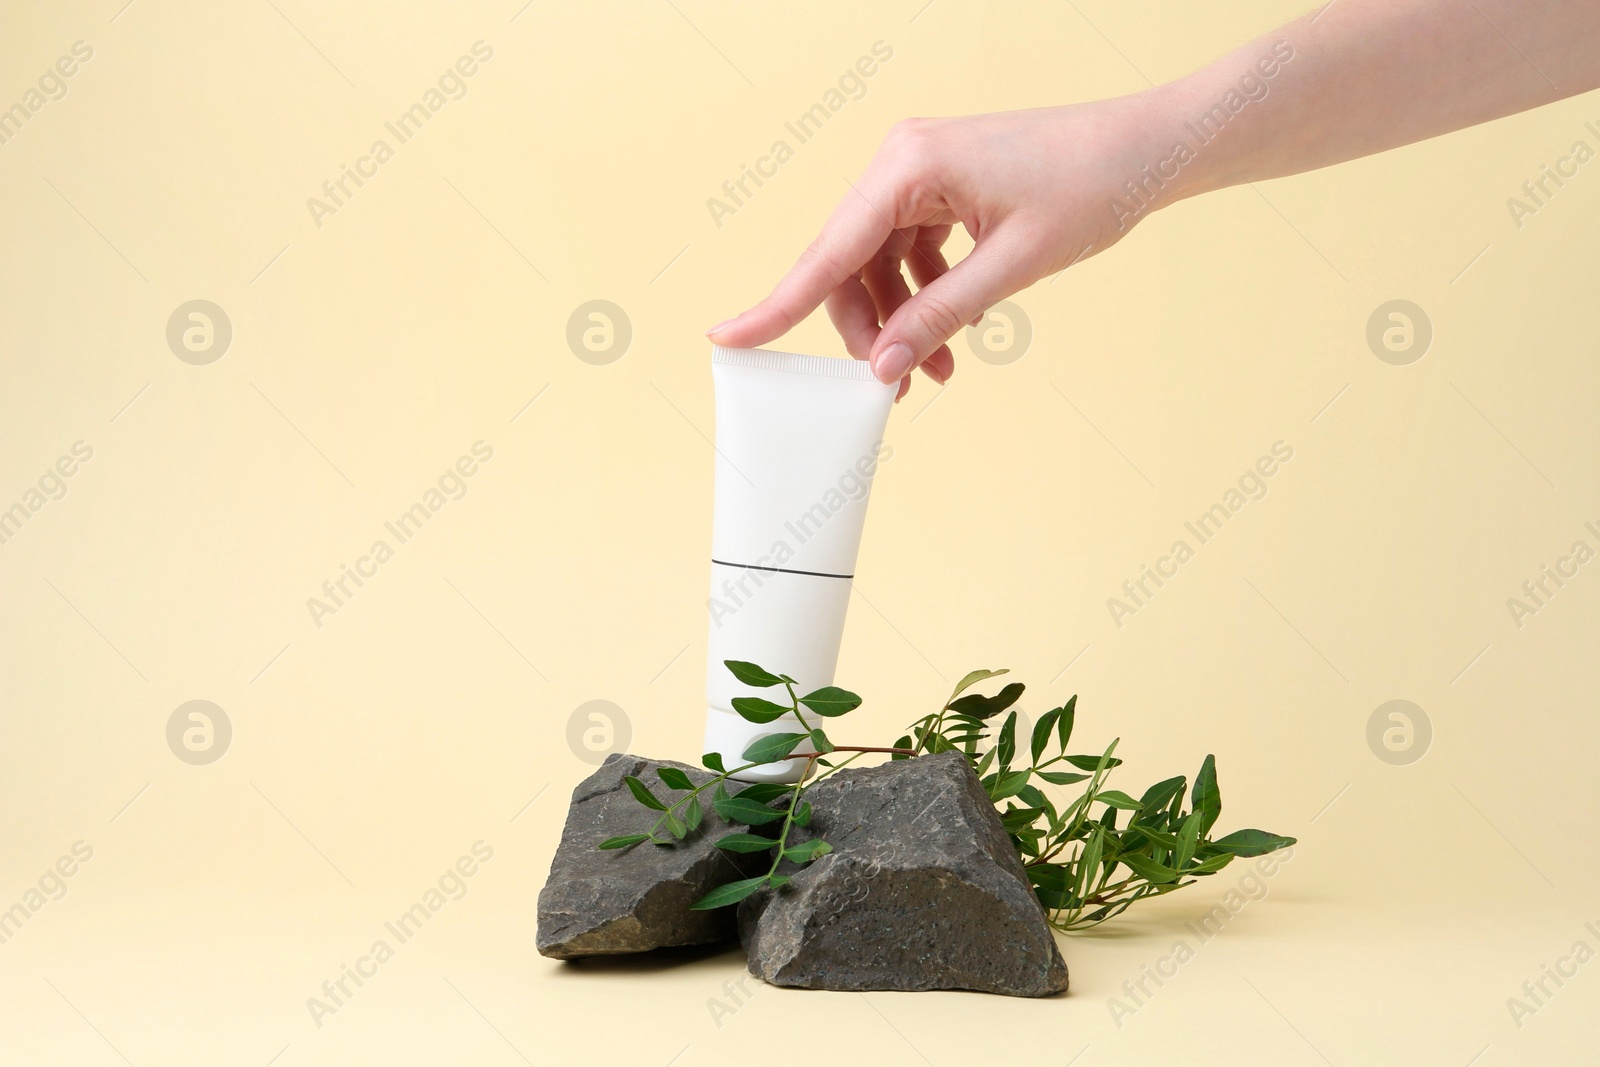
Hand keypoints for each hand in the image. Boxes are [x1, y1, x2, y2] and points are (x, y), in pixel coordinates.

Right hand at [706, 96, 1177, 397]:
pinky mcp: (941, 186)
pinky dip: (925, 295)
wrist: (1144, 148)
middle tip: (895, 385)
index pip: (827, 252)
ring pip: (878, 265)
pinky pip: (909, 251)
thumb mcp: (1011, 267)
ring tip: (942, 370)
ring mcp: (920, 173)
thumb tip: (883, 367)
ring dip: (901, 320)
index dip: (777, 305)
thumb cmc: (1090, 187)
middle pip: (848, 264)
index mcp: (907, 168)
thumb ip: (939, 318)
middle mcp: (900, 162)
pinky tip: (958, 329)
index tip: (727, 338)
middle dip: (867, 329)